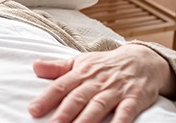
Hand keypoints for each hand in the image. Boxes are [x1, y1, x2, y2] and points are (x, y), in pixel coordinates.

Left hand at [28, 44, 175, 122]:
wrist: (143, 59)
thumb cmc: (105, 65)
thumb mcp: (80, 61)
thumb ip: (57, 67)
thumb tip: (34, 66)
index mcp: (81, 72)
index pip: (61, 86)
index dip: (46, 98)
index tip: (33, 110)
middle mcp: (97, 81)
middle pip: (78, 97)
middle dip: (64, 112)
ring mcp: (116, 90)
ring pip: (98, 106)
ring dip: (86, 120)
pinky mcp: (134, 98)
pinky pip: (126, 112)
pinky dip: (119, 122)